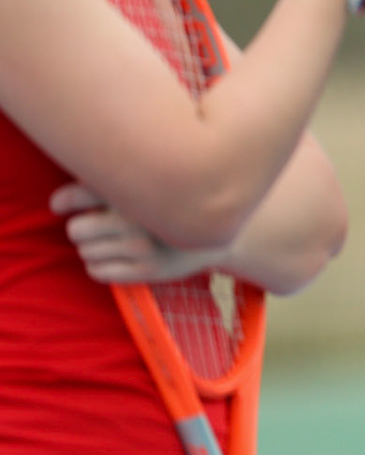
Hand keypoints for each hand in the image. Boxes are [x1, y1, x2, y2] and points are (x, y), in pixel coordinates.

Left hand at [51, 184, 223, 283]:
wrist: (218, 229)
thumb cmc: (168, 202)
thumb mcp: (146, 183)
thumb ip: (109, 181)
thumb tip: (56, 201)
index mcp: (133, 190)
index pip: (76, 195)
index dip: (63, 202)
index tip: (61, 205)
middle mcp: (137, 217)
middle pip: (75, 230)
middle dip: (82, 229)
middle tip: (99, 226)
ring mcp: (143, 245)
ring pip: (85, 252)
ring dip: (93, 248)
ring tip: (114, 241)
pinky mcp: (148, 270)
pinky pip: (97, 272)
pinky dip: (99, 266)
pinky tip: (116, 258)